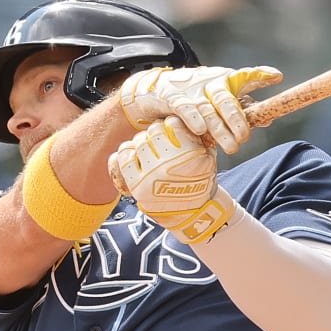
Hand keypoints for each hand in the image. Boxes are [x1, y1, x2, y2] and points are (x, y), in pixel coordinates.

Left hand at [110, 117, 235, 244]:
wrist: (193, 214)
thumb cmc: (201, 182)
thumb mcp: (207, 157)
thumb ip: (196, 137)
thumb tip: (182, 116)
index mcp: (187, 155)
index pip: (171, 125)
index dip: (172, 127)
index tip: (174, 133)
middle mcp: (167, 164)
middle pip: (153, 132)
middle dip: (157, 135)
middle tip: (161, 143)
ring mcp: (149, 175)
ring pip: (137, 143)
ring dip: (143, 144)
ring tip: (150, 153)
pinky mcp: (136, 186)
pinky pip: (123, 159)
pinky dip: (127, 154)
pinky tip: (135, 158)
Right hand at [118, 64, 279, 153]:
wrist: (158, 90)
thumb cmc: (197, 97)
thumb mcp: (220, 101)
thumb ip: (243, 108)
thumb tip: (268, 119)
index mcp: (225, 81)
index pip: (244, 76)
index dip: (260, 75)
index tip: (276, 76)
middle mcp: (210, 83)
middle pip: (226, 99)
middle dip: (237, 119)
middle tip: (244, 138)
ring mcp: (191, 91)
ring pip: (208, 110)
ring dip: (220, 128)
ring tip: (232, 146)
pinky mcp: (172, 97)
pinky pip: (184, 108)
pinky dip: (193, 118)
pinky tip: (200, 130)